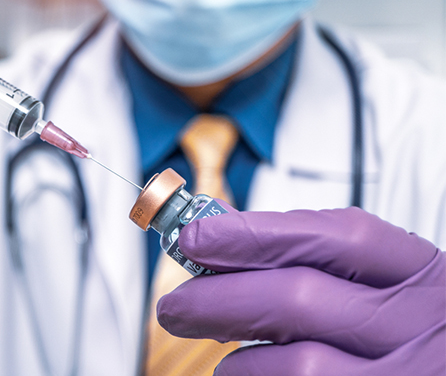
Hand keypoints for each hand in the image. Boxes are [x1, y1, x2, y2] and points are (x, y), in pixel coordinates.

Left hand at [157, 205, 444, 375]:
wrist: (442, 371)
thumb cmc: (408, 329)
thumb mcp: (387, 282)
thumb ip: (317, 259)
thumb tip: (219, 241)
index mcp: (417, 272)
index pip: (337, 237)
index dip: (256, 233)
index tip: (196, 236)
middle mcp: (418, 324)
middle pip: (300, 297)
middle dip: (220, 298)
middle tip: (175, 306)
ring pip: (299, 362)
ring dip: (239, 360)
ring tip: (222, 361)